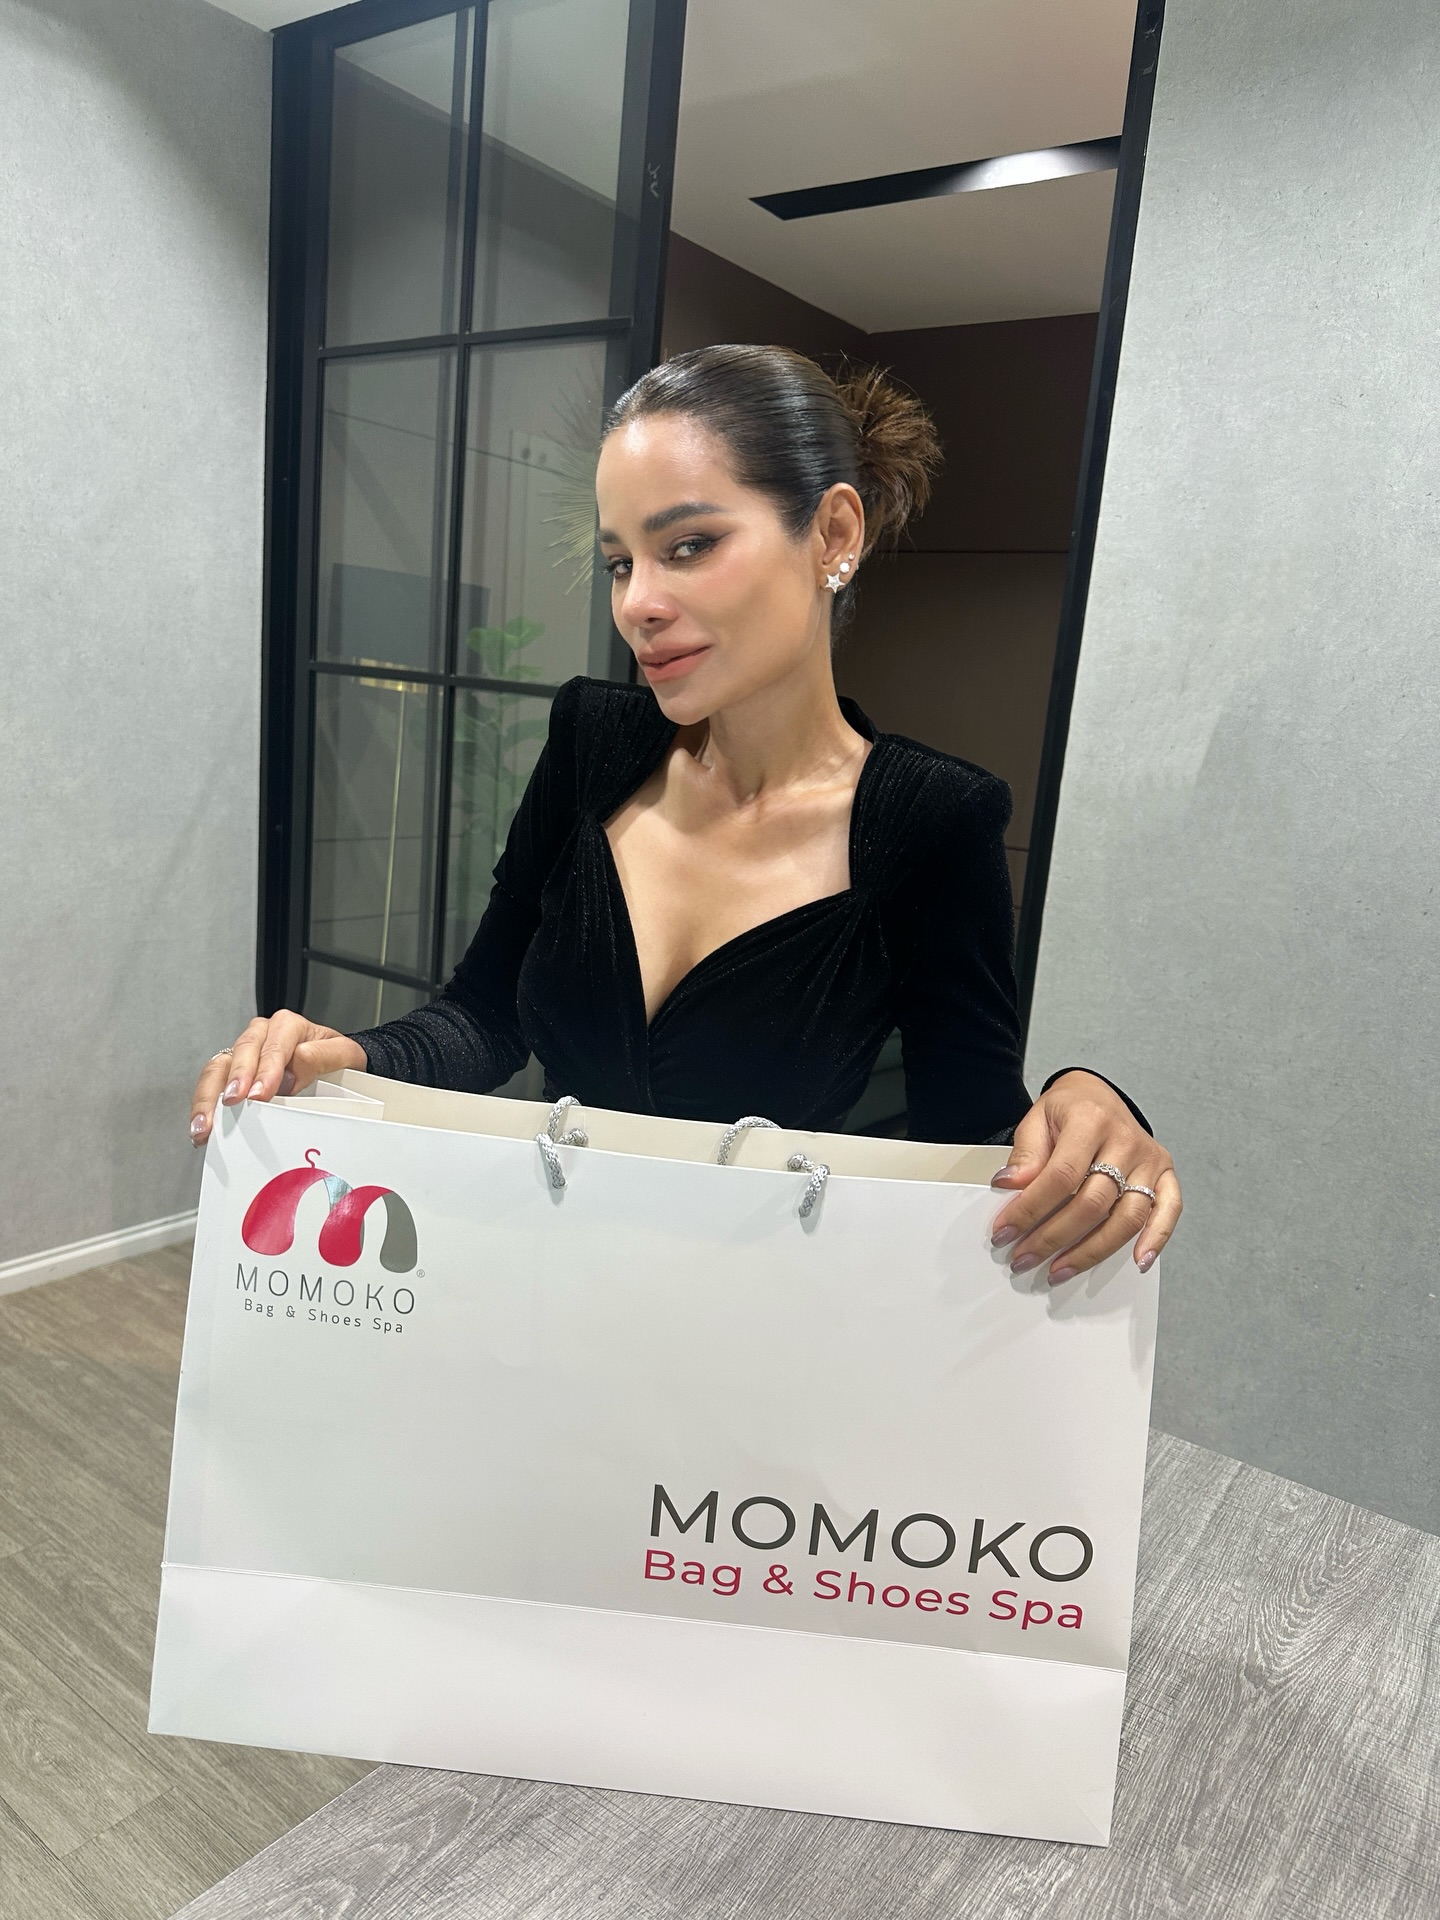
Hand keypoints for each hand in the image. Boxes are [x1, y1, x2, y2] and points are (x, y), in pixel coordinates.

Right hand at [188, 1012, 366, 1147]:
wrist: (335, 1065)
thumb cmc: (336, 1059)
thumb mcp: (343, 1054)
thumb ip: (322, 1056)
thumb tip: (294, 1069)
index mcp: (287, 1026)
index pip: (273, 1047)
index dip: (265, 1071)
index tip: (259, 1094)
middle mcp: (261, 1035)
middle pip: (241, 1053)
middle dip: (233, 1081)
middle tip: (230, 1104)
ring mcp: (244, 1053)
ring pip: (218, 1067)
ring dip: (208, 1096)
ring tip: (205, 1124)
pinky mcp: (232, 1072)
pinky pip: (212, 1083)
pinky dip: (205, 1105)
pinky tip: (204, 1127)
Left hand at [988, 1071, 1180, 1284]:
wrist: (1098, 1095)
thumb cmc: (1067, 1111)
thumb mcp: (1036, 1120)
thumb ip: (1025, 1154)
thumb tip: (1009, 1185)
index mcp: (1090, 1121)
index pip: (1060, 1176)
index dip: (1030, 1209)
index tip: (1005, 1232)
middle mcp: (1126, 1141)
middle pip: (1092, 1203)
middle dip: (1053, 1238)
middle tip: (1023, 1258)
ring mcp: (1150, 1160)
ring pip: (1127, 1217)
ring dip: (1091, 1252)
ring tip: (1058, 1271)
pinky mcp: (1165, 1174)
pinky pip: (1168, 1211)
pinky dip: (1157, 1238)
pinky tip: (1138, 1262)